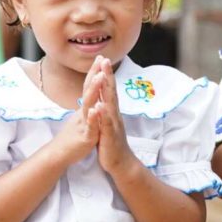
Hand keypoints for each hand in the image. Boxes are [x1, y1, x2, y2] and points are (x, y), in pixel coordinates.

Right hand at [51, 58, 103, 163]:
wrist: (60, 155)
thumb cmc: (72, 136)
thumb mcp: (80, 118)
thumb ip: (85, 105)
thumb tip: (87, 93)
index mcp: (84, 108)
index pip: (89, 86)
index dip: (94, 72)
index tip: (101, 57)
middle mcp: (83, 112)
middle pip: (88, 90)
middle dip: (95, 74)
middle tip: (101, 60)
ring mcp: (83, 123)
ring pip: (89, 105)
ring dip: (94, 90)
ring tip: (99, 77)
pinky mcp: (85, 136)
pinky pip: (90, 126)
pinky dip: (92, 117)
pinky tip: (95, 109)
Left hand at [93, 58, 140, 180]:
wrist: (121, 163)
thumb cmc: (111, 142)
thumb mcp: (106, 122)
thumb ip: (104, 109)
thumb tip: (101, 96)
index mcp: (111, 111)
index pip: (108, 89)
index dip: (105, 74)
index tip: (102, 58)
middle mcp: (114, 114)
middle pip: (110, 91)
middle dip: (107, 75)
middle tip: (105, 59)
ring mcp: (113, 124)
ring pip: (109, 104)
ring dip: (106, 90)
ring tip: (103, 76)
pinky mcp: (109, 136)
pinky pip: (105, 124)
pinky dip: (103, 114)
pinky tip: (100, 106)